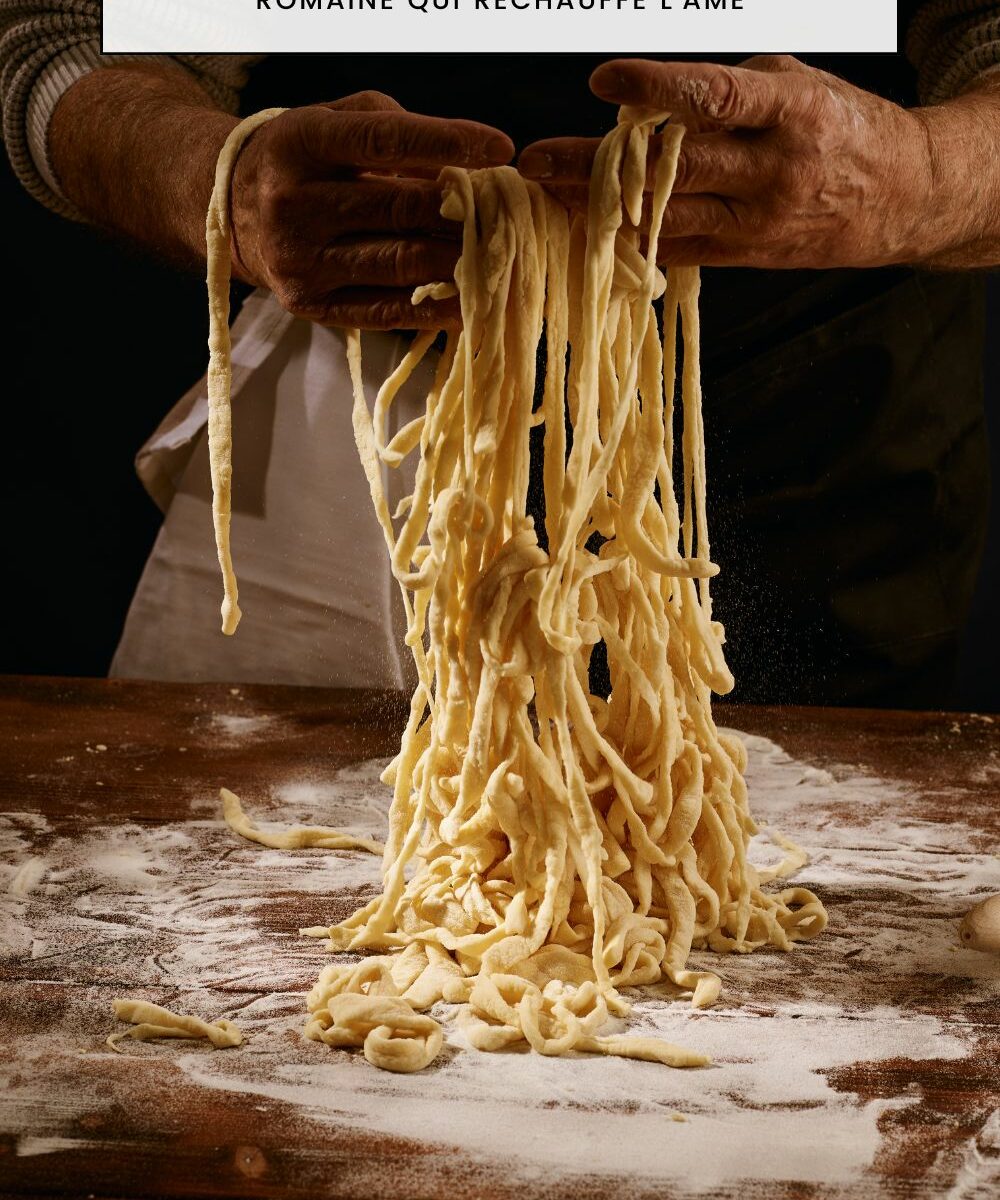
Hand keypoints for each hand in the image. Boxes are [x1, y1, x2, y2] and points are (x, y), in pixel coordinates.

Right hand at [229, 91, 512, 327]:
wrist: (229, 211)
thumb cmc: (304, 160)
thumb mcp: (336, 122)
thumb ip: (395, 131)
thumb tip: (463, 169)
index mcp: (301, 143)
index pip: (384, 140)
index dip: (448, 142)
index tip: (501, 147)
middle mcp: (294, 203)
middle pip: (400, 209)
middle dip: (464, 212)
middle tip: (510, 214)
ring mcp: (300, 260)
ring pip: (400, 263)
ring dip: (459, 262)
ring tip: (500, 256)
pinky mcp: (310, 305)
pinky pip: (385, 311)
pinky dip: (434, 308)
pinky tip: (470, 302)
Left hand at [519, 57, 958, 268]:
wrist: (902, 196)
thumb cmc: (841, 129)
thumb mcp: (796, 86)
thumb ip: (728, 96)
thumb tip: (650, 108)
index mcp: (793, 113)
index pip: (716, 97)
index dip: (657, 89)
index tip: (604, 80)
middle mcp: (775, 172)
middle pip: (675, 169)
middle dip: (598, 166)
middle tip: (537, 160)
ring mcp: (761, 223)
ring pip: (669, 219)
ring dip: (601, 210)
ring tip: (548, 197)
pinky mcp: (749, 257)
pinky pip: (681, 250)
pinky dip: (632, 241)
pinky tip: (589, 232)